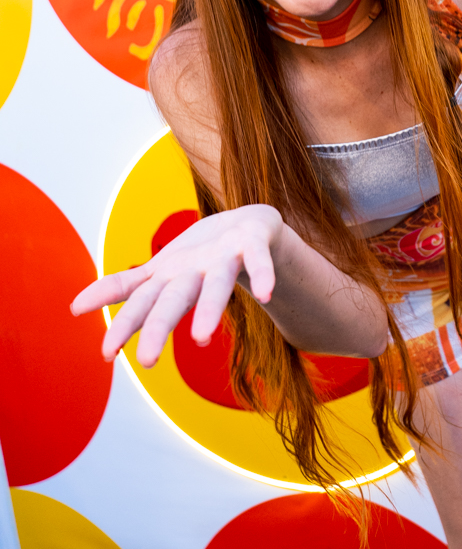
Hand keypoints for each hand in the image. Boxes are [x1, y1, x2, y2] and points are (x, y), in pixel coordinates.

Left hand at [71, 203, 282, 367]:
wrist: (248, 224)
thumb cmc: (199, 256)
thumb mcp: (161, 276)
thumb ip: (123, 290)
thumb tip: (71, 306)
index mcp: (171, 277)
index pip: (142, 302)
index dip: (125, 325)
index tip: (106, 354)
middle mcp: (193, 267)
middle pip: (174, 296)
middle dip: (159, 324)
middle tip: (145, 360)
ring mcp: (224, 254)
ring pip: (217, 282)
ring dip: (210, 307)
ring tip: (202, 337)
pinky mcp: (253, 242)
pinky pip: (258, 259)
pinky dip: (262, 274)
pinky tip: (266, 295)